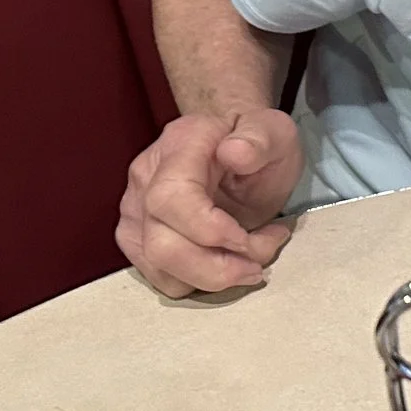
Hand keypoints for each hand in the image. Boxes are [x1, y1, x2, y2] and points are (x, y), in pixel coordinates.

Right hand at [116, 107, 301, 296]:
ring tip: (251, 261)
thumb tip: (236, 152)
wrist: (234, 143)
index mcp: (180, 146)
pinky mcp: (137, 237)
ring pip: (158, 266)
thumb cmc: (255, 141)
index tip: (248, 240)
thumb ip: (261, 139)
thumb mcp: (274, 130)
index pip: (171, 198)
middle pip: (160, 244)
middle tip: (258, 265)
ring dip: (211, 278)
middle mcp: (146, 178)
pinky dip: (199, 280)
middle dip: (215, 267)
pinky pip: (161, 276)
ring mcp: (135, 210)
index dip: (209, 231)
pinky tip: (228, 261)